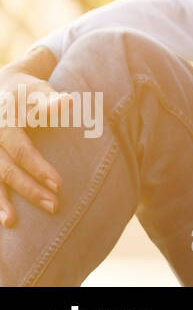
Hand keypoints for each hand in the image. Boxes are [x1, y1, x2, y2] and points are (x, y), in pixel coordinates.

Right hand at [0, 48, 72, 227]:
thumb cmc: (28, 92)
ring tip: (12, 222)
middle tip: (53, 206)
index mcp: (3, 123)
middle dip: (28, 190)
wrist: (2, 87)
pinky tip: (1, 216)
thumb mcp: (38, 91)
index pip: (21, 150)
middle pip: (6, 170)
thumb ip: (51, 102)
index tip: (59, 185)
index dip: (38, 168)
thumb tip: (68, 102)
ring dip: (1, 202)